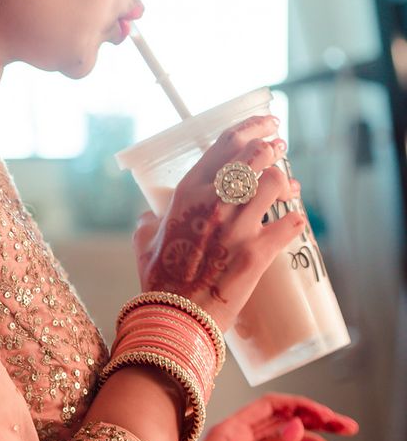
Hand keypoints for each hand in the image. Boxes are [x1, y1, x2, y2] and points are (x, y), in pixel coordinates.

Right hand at [131, 113, 303, 334]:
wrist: (175, 316)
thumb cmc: (158, 280)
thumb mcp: (144, 242)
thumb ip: (147, 222)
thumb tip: (147, 218)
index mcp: (187, 194)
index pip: (224, 146)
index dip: (249, 128)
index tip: (264, 124)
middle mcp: (214, 203)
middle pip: (254, 157)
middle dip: (271, 146)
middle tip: (279, 144)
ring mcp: (238, 226)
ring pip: (274, 184)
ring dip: (286, 180)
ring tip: (290, 184)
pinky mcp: (257, 252)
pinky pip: (288, 225)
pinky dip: (295, 219)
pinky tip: (297, 218)